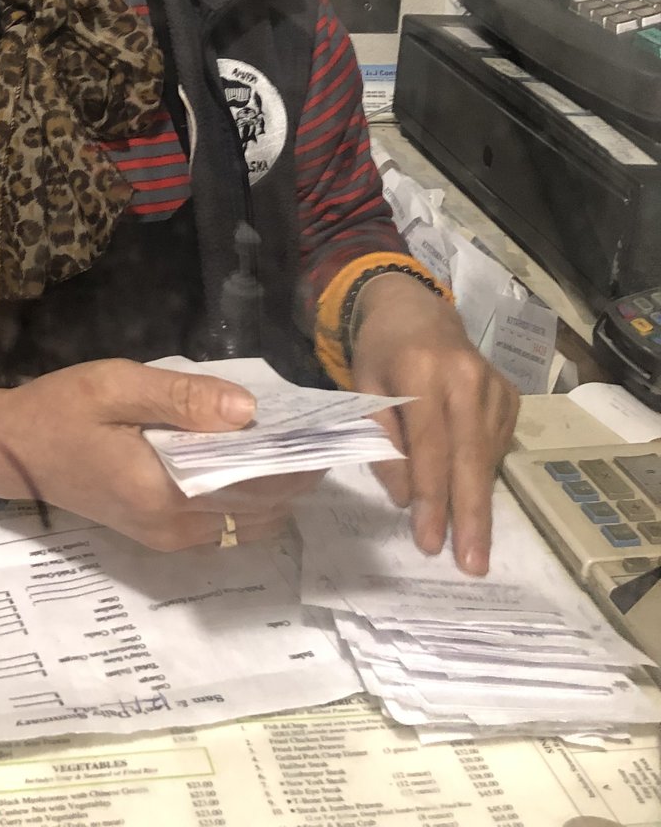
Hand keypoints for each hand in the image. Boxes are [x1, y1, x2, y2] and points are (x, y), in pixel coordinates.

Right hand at [0, 361, 325, 549]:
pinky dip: (248, 498)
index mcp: (163, 491)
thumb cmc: (62, 409)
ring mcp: (169, 539)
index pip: (255, 485)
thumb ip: (181, 399)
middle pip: (261, 509)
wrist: (10, 451)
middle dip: (294, 474)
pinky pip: (224, 524)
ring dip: (274, 488)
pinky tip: (250, 460)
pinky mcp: (162, 536)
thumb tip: (248, 411)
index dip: (297, 460)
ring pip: (248, 522)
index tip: (329, 431)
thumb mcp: (116, 386)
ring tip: (290, 442)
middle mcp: (174, 528)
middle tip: (317, 431)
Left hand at [349, 275, 518, 575]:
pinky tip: (473, 496)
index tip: (429, 541)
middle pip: (470, 456)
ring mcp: (493, 383)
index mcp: (421, 371)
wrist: (414, 310)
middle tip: (472, 563)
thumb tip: (404, 497)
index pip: (430, 445)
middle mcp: (465, 376)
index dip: (430, 496)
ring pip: (487, 455)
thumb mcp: (362, 388)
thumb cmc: (380, 353)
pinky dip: (485, 473)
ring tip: (474, 548)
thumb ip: (379, 437)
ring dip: (480, 503)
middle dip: (471, 515)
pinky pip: (498, 443)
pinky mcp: (509, 392)